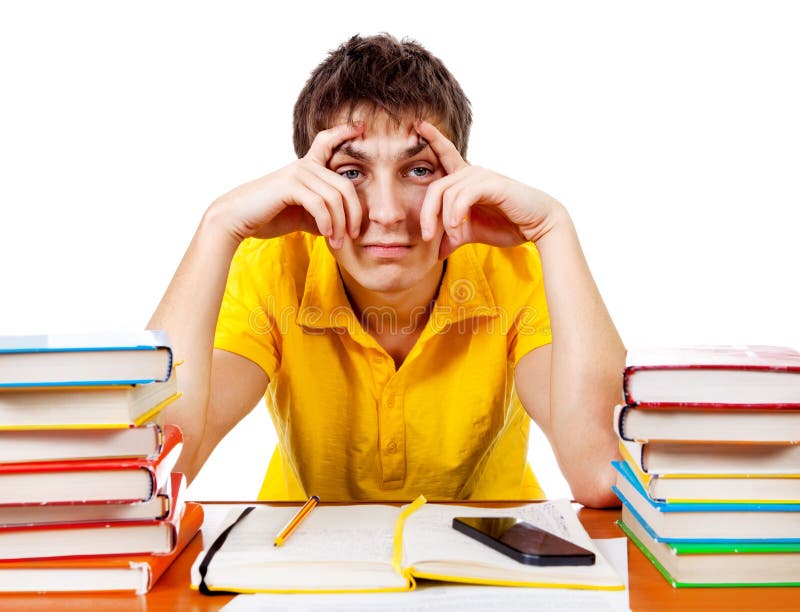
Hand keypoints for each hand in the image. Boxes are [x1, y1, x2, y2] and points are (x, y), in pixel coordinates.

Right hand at [209, 123, 364, 246]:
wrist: (238, 219)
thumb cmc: (269, 216)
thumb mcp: (303, 215)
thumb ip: (323, 215)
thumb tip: (344, 226)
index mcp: (308, 167)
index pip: (328, 141)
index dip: (345, 131)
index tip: (361, 126)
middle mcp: (304, 165)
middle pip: (345, 185)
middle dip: (354, 213)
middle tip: (353, 235)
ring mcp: (297, 173)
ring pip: (334, 198)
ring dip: (340, 224)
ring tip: (338, 243)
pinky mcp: (289, 185)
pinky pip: (320, 204)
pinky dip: (327, 223)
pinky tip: (327, 236)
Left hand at [416, 121, 563, 258]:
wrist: (537, 225)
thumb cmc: (508, 224)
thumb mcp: (473, 232)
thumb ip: (453, 237)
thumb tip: (436, 254)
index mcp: (465, 180)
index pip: (445, 155)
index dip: (433, 139)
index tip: (418, 124)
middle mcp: (472, 172)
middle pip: (435, 187)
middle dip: (426, 214)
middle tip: (427, 237)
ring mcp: (482, 176)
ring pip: (447, 193)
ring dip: (444, 220)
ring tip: (452, 237)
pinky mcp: (491, 184)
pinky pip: (463, 196)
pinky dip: (455, 214)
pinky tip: (458, 227)